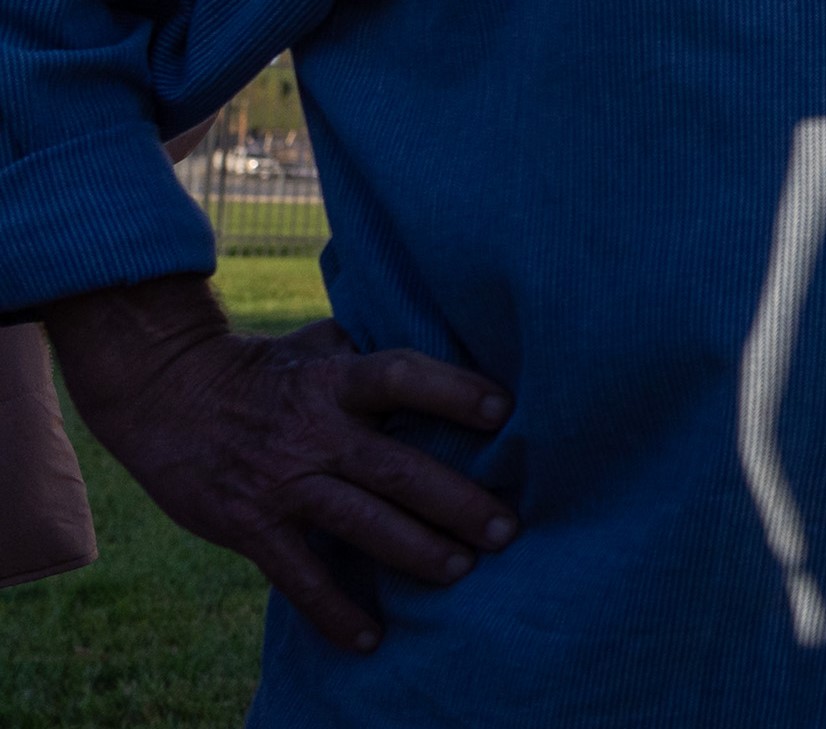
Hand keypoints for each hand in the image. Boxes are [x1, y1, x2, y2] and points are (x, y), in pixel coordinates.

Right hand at [44, 274, 516, 651]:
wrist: (162, 392)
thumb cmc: (265, 367)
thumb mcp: (319, 344)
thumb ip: (376, 355)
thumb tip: (456, 346)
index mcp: (335, 382)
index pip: (400, 377)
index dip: (451, 390)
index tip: (503, 410)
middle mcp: (314, 432)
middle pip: (396, 468)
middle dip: (456, 502)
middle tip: (506, 529)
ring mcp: (282, 482)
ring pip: (359, 523)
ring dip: (415, 551)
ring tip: (461, 572)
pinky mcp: (250, 525)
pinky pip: (299, 577)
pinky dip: (334, 611)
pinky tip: (370, 639)